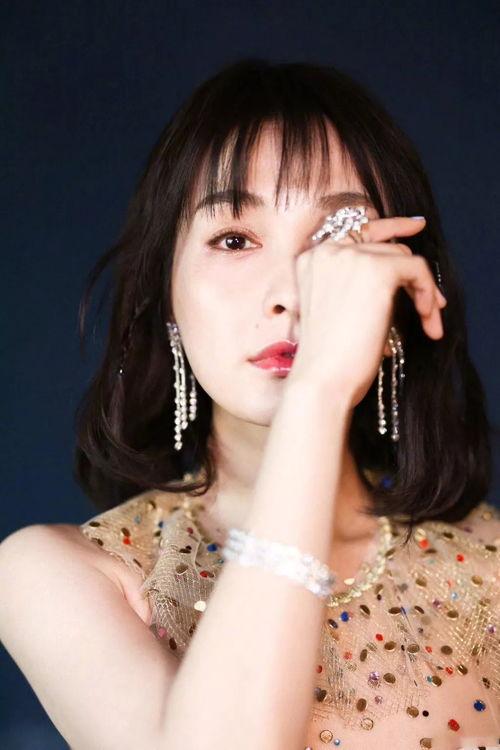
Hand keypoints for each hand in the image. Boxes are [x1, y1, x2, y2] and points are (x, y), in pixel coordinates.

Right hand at [285, 215, 446, 407]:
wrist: (322, 380)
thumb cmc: (329, 358)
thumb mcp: (334, 310)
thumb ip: (355, 283)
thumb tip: (401, 273)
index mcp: (311, 258)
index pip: (357, 231)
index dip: (390, 226)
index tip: (416, 226)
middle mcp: (328, 250)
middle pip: (386, 247)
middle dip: (411, 276)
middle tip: (430, 305)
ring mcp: (351, 257)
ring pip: (404, 259)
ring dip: (422, 292)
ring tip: (428, 322)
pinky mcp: (378, 270)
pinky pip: (417, 269)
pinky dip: (427, 294)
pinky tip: (427, 320)